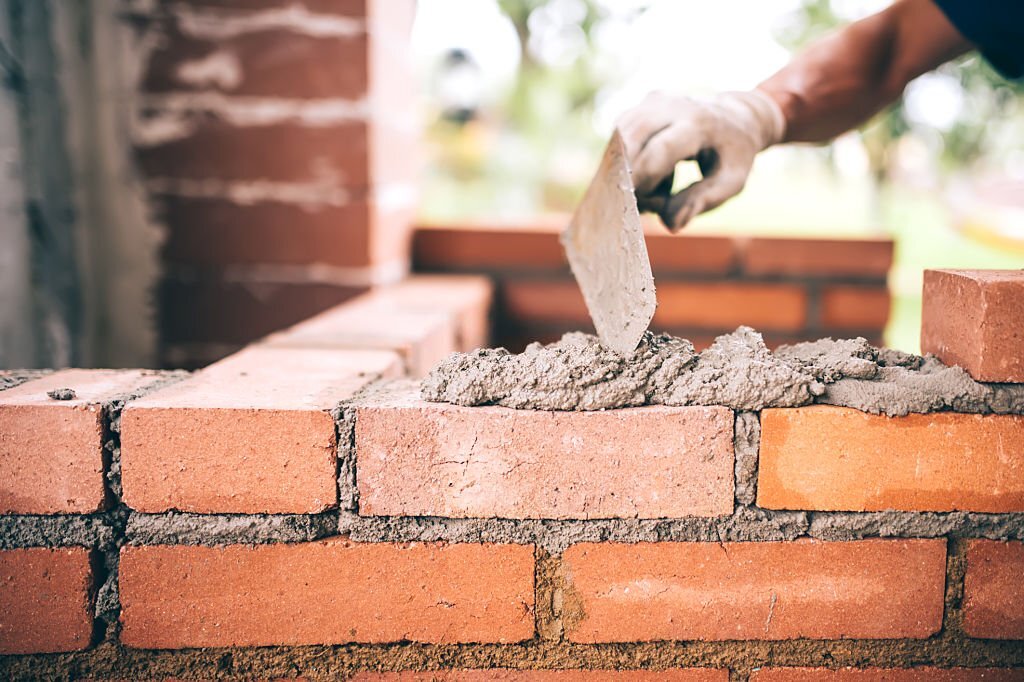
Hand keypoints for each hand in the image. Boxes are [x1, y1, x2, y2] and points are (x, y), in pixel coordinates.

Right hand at [617, 89, 784, 231]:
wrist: (736, 118)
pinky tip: (647, 174)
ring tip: (652, 188)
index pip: (661, 149)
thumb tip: (671, 224)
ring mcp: (655, 101)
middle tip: (641, 203)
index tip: (642, 206)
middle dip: (628, 174)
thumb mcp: (731, 182)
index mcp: (701, 123)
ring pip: (621, 136)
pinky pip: (621, 135)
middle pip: (632, 137)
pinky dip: (626, 159)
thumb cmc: (733, 156)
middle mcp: (674, 105)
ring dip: (624, 168)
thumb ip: (701, 201)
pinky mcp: (642, 105)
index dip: (645, 179)